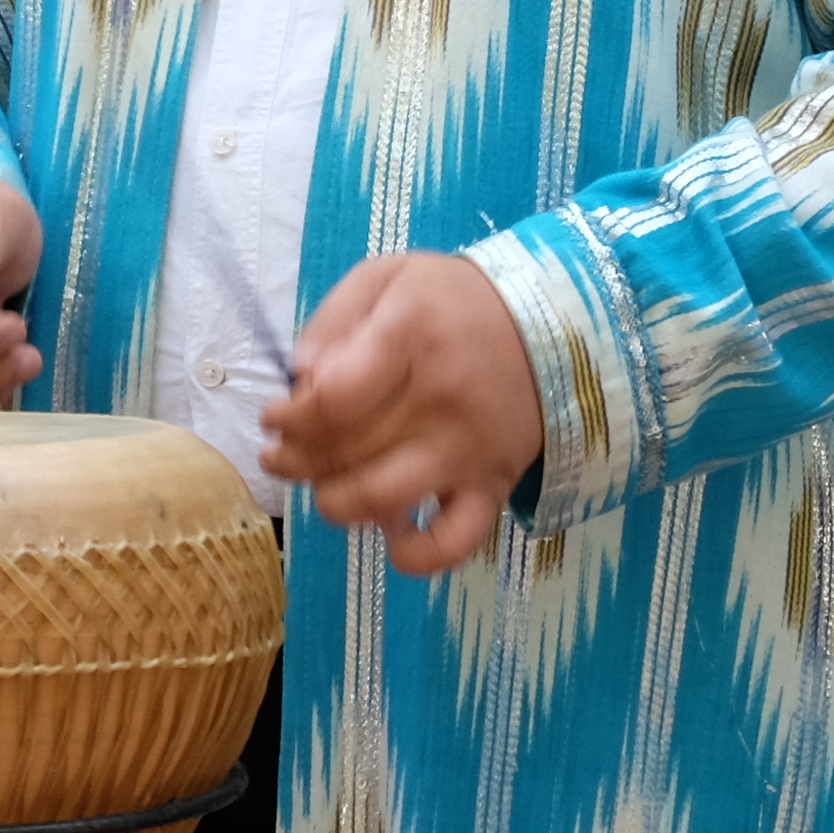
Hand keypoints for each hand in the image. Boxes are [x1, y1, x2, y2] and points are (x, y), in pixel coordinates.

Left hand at [263, 252, 542, 579]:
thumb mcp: (389, 278)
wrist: (557, 324)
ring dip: (334, 504)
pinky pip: (451, 542)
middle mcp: (440, 400)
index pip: (329, 400)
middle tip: (284, 451)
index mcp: (411, 338)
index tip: (276, 415)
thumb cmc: (457, 301)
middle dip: (296, 458)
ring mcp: (467, 450)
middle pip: (344, 451)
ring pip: (381, 500)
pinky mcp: (492, 486)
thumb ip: (334, 318)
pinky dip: (414, 555)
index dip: (289, 416)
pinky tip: (392, 532)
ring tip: (324, 487)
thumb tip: (300, 375)